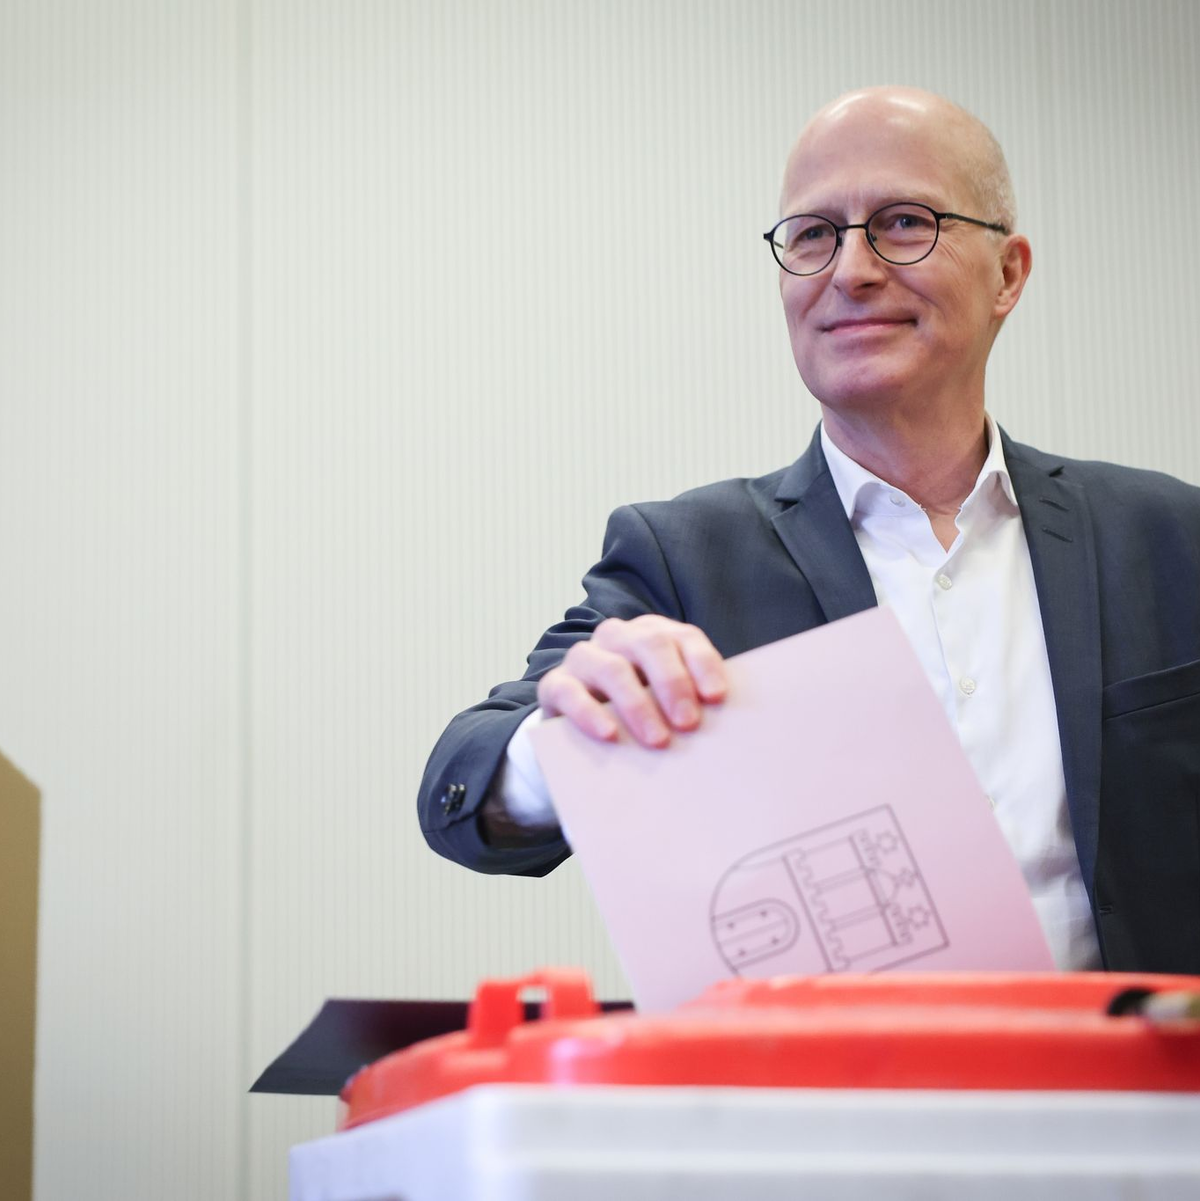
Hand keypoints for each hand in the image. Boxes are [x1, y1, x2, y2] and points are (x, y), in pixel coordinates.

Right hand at [536, 616, 726, 747]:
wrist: (580, 720)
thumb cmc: (640, 710)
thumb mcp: (666, 700)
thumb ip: (691, 701)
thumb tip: (729, 724)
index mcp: (654, 633)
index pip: (685, 638)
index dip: (703, 665)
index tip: (717, 697)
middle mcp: (619, 637)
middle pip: (650, 646)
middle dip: (673, 684)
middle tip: (689, 723)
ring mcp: (585, 657)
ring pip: (613, 668)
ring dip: (638, 705)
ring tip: (657, 740)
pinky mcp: (555, 684)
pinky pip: (570, 693)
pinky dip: (590, 714)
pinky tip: (609, 734)